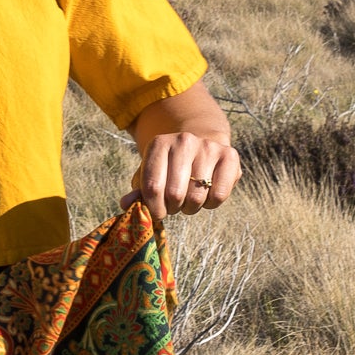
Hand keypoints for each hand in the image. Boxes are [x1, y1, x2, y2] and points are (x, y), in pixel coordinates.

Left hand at [120, 132, 240, 218]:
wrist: (200, 143)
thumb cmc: (169, 166)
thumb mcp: (150, 174)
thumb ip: (138, 190)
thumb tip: (125, 204)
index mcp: (159, 144)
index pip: (152, 186)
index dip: (154, 208)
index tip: (157, 213)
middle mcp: (184, 141)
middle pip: (175, 194)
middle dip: (172, 208)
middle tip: (173, 205)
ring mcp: (208, 147)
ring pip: (197, 197)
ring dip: (191, 207)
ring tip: (188, 199)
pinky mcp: (229, 156)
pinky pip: (218, 195)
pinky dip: (210, 204)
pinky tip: (205, 194)